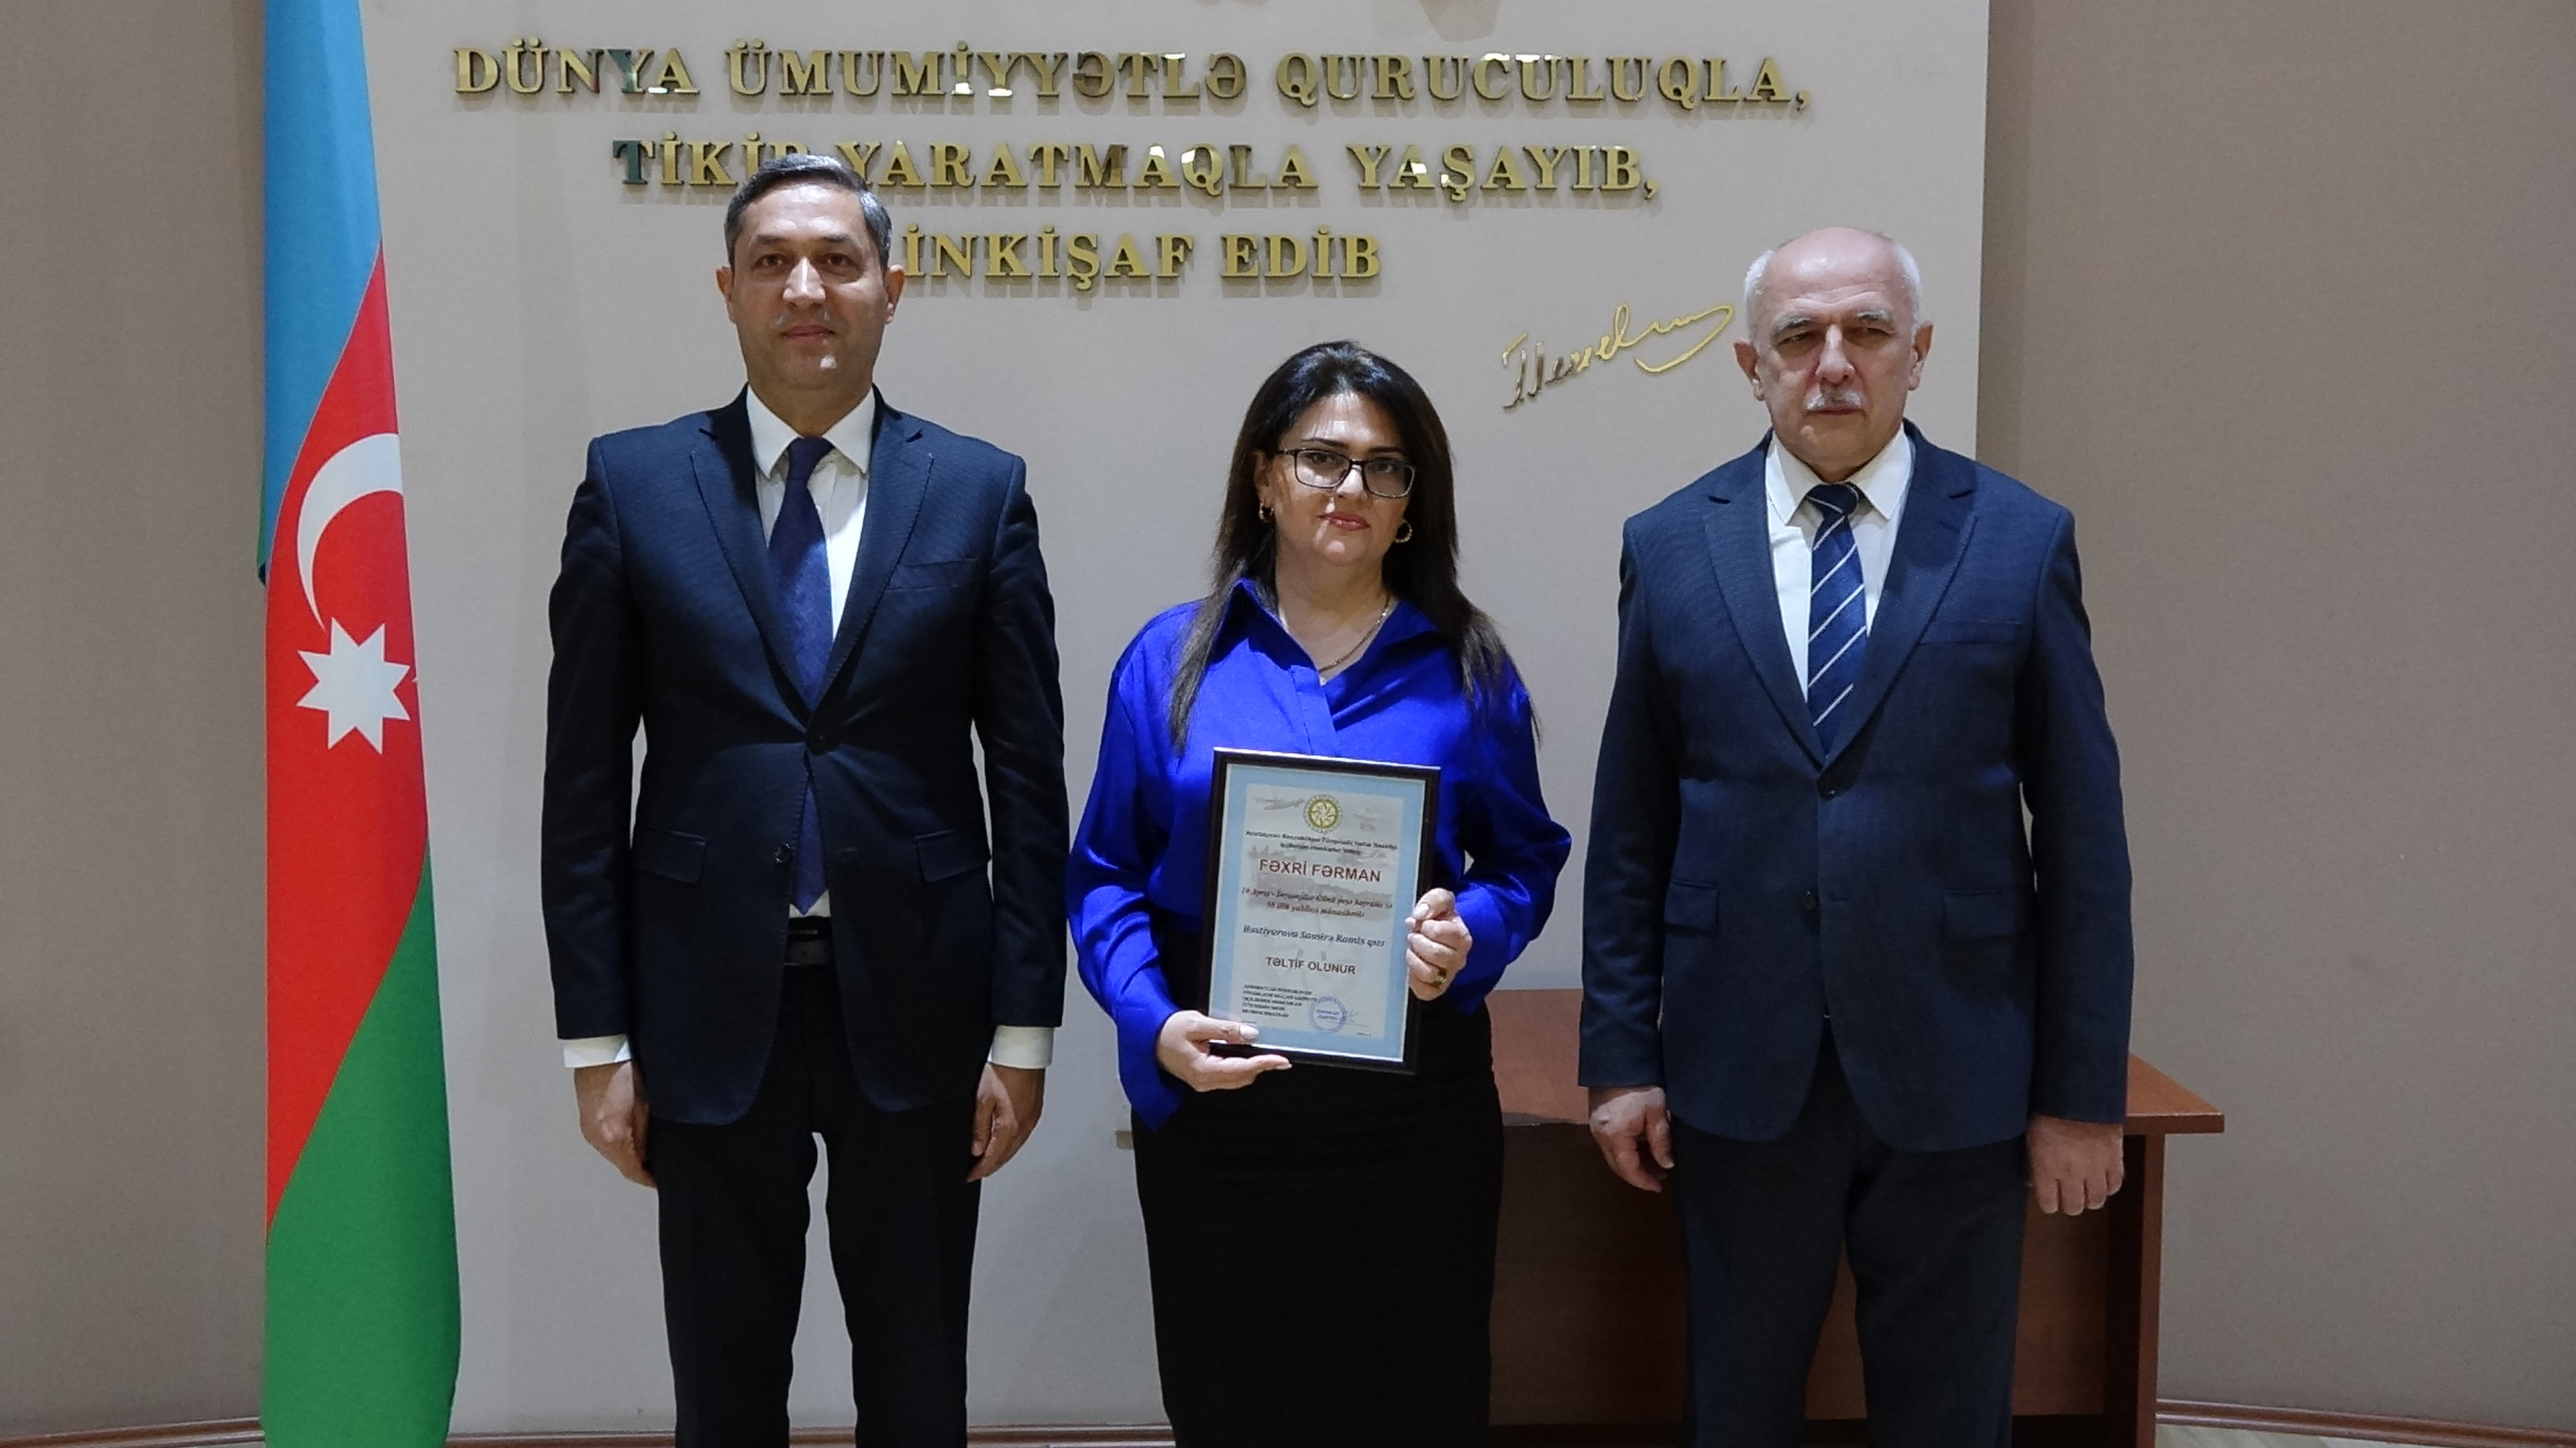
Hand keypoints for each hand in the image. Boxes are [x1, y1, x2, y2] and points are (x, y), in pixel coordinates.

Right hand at [574, 1060, 653, 1187]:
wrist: (601, 1054)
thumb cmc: (626, 1073)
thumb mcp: (645, 1106)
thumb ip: (645, 1134)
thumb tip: (648, 1153)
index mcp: (613, 1137)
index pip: (632, 1171)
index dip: (647, 1179)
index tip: (659, 1181)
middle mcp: (597, 1139)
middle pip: (621, 1164)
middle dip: (639, 1167)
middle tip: (657, 1167)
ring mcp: (588, 1131)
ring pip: (612, 1154)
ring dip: (628, 1155)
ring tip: (646, 1152)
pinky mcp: (586, 1122)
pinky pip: (603, 1142)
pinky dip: (617, 1144)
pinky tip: (629, 1136)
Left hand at [967, 1063, 1044, 1181]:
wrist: (1023, 1051)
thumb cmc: (1003, 1069)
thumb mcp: (982, 1099)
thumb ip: (979, 1128)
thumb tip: (977, 1150)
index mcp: (1011, 1127)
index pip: (993, 1158)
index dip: (980, 1170)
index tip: (969, 1176)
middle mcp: (1025, 1126)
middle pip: (1006, 1156)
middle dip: (990, 1166)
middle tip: (976, 1172)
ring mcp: (1032, 1118)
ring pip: (1015, 1147)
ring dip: (1001, 1155)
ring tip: (987, 1159)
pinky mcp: (1035, 1110)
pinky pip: (1022, 1135)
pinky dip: (1011, 1143)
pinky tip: (1004, 1141)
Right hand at [1155, 1010, 1292, 1091]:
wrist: (1146, 1038)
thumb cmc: (1167, 1029)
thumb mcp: (1197, 1023)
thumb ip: (1224, 1030)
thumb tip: (1250, 1034)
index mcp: (1202, 1070)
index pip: (1241, 1070)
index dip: (1263, 1064)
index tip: (1281, 1061)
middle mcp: (1204, 1081)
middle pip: (1242, 1078)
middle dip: (1261, 1067)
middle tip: (1278, 1054)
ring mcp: (1203, 1082)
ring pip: (1236, 1079)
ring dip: (1252, 1068)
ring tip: (1266, 1054)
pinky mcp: (1202, 1078)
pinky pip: (1228, 1077)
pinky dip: (1241, 1067)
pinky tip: (1247, 1055)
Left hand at [1405, 888, 1472, 999]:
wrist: (1438, 934)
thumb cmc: (1439, 918)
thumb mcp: (1440, 900)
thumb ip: (1433, 901)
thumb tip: (1420, 914)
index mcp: (1462, 938)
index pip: (1447, 933)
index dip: (1429, 926)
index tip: (1423, 923)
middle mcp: (1458, 959)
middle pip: (1436, 954)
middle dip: (1418, 941)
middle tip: (1413, 935)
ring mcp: (1448, 976)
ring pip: (1429, 973)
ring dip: (1414, 958)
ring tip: (1412, 949)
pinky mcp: (1435, 989)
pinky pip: (1424, 990)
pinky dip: (1414, 978)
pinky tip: (1413, 965)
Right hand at [1587, 1085, 1673, 1192]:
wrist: (1620, 1058)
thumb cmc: (1642, 1085)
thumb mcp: (1657, 1113)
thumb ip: (1661, 1142)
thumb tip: (1666, 1165)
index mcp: (1615, 1135)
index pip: (1628, 1169)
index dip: (1644, 1181)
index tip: (1660, 1187)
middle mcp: (1600, 1135)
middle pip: (1617, 1165)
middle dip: (1638, 1174)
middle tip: (1660, 1176)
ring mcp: (1595, 1127)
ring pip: (1612, 1156)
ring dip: (1632, 1163)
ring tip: (1654, 1162)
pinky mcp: (1596, 1119)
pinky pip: (1610, 1144)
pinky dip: (1625, 1151)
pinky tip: (1640, 1147)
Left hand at [2028, 1113, 2124, 1213]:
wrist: (2079, 1092)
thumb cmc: (2049, 1109)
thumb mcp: (2031, 1137)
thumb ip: (2032, 1164)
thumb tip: (2033, 1182)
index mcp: (2047, 1168)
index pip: (2048, 1204)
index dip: (2048, 1203)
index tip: (2048, 1197)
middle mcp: (2072, 1174)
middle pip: (2074, 1207)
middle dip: (2069, 1203)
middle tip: (2068, 1194)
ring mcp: (2096, 1169)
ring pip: (2097, 1201)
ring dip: (2090, 1198)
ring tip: (2085, 1188)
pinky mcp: (2115, 1160)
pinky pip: (2115, 1185)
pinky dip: (2109, 1186)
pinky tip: (2102, 1179)